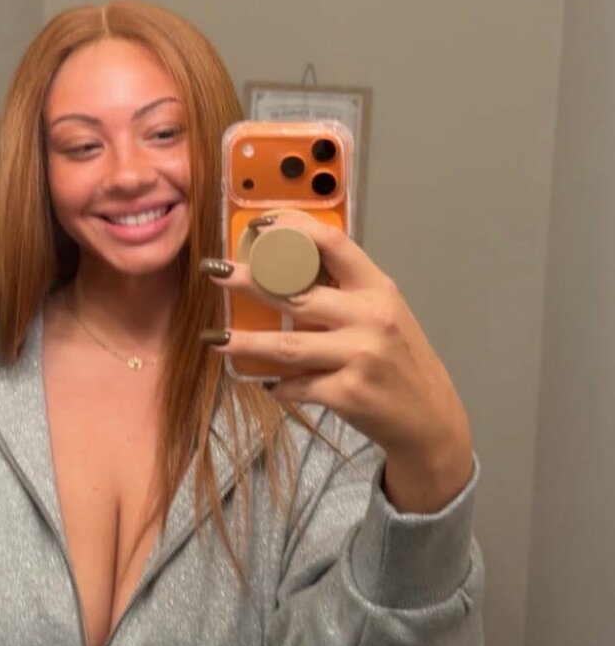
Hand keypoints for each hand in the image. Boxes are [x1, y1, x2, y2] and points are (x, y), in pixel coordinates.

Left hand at [206, 211, 473, 512]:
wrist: (429, 419)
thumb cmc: (400, 363)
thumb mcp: (385, 316)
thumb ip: (345, 294)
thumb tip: (285, 273)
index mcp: (378, 290)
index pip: (333, 243)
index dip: (292, 229)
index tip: (260, 226)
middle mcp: (370, 318)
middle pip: (297, 293)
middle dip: (249, 281)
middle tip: (216, 273)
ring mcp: (359, 356)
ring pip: (287, 345)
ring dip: (246, 341)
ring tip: (217, 338)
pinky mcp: (347, 393)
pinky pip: (296, 385)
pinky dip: (277, 385)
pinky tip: (267, 383)